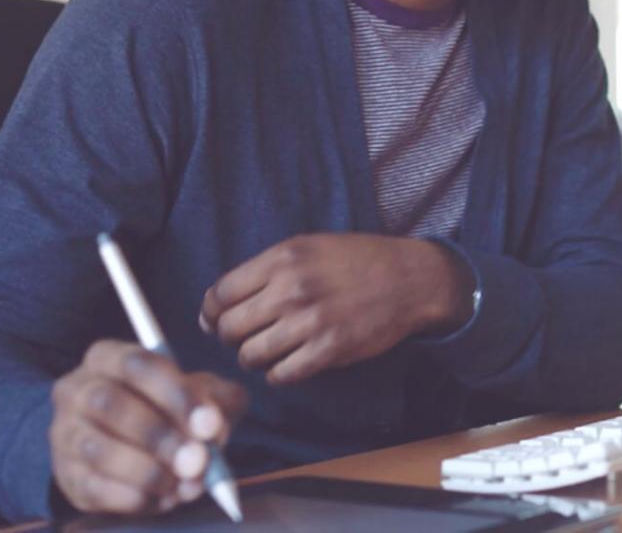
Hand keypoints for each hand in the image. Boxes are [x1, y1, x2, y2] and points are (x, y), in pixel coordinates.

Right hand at [50, 340, 247, 515]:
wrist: (127, 443)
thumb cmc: (167, 408)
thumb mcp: (198, 392)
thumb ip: (216, 401)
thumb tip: (215, 428)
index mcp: (108, 357)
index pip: (139, 365)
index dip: (176, 395)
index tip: (209, 424)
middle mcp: (77, 389)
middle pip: (111, 404)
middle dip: (160, 435)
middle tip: (197, 460)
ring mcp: (64, 433)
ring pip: (98, 450)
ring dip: (149, 470)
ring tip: (186, 484)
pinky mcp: (66, 475)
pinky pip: (94, 487)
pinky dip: (135, 496)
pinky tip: (165, 497)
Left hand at [199, 233, 474, 384]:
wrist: (409, 279)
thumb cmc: (356, 261)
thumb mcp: (308, 246)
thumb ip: (264, 270)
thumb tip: (216, 306)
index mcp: (283, 259)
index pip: (219, 294)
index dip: (212, 312)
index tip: (217, 320)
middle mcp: (292, 289)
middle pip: (229, 328)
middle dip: (231, 337)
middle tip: (247, 337)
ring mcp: (311, 321)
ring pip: (250, 356)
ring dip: (254, 358)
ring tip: (270, 351)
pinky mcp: (329, 350)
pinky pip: (281, 375)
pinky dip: (279, 375)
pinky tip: (291, 363)